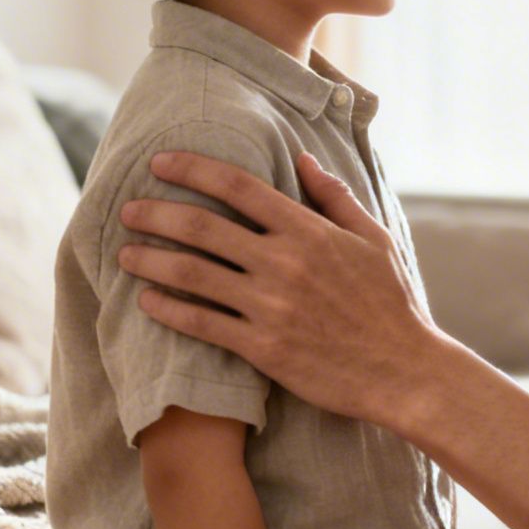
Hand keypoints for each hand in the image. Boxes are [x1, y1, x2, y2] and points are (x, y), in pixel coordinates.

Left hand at [120, 151, 445, 430]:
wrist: (403, 370)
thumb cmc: (391, 302)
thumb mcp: (374, 239)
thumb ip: (335, 197)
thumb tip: (302, 158)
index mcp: (310, 231)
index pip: (239, 186)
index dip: (193, 169)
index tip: (160, 162)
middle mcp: (284, 263)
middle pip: (202, 226)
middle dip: (156, 213)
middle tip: (129, 208)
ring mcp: (270, 306)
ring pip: (192, 274)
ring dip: (151, 260)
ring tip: (125, 253)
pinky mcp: (262, 348)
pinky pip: (202, 324)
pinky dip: (168, 310)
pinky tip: (146, 302)